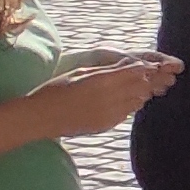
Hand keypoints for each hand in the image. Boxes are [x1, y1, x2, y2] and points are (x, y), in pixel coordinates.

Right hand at [33, 57, 179, 136]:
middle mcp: (109, 98)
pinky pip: (127, 113)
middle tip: (148, 75)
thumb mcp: (80, 72)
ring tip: (137, 87)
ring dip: (140, 93)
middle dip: (146, 80)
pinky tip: (123, 100)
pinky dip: (130, 105)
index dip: (144, 68)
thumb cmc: (56, 90)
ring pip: (137, 101)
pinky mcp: (107, 125)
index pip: (134, 72)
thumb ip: (106, 70)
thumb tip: (127, 65)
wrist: (42, 117)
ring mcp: (109, 114)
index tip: (148, 65)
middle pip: (140, 87)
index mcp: (101, 81)